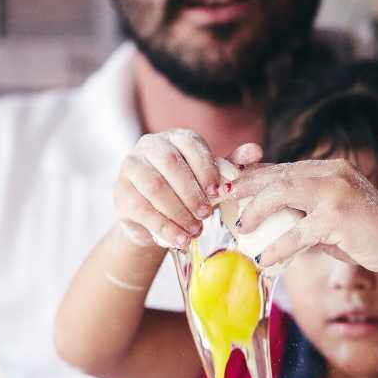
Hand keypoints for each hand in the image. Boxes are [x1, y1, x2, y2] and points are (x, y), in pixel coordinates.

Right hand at [113, 129, 260, 249]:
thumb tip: (256, 151)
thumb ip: (232, 166)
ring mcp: (131, 167)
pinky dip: (164, 226)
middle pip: (170, 163)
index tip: (219, 191)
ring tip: (195, 230)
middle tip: (207, 214)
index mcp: (176, 138)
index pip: (191, 145)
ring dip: (178, 211)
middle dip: (192, 191)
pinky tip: (180, 239)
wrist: (155, 217)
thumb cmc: (188, 191)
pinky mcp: (121, 193)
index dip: (207, 168)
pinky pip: (142, 208)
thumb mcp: (211, 180)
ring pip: (154, 186)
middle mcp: (150, 145)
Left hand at [227, 158, 377, 271]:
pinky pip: (298, 231)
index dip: (254, 176)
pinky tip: (265, 259)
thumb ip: (304, 212)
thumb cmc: (365, 236)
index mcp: (330, 169)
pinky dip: (278, 246)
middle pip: (278, 175)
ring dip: (257, 210)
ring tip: (241, 227)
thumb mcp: (330, 218)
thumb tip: (269, 221)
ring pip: (283, 193)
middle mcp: (332, 173)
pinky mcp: (338, 217)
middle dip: (247, 187)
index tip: (231, 188)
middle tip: (223, 199)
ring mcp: (336, 192)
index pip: (284, 168)